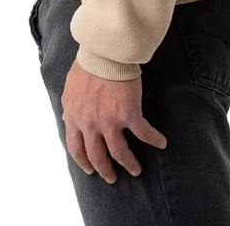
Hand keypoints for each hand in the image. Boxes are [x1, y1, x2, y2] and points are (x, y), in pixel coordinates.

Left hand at [60, 58, 167, 182]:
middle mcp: (91, 124)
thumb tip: (68, 119)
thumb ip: (70, 107)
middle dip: (105, 170)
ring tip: (135, 170)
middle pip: (97, 156)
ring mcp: (110, 121)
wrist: (105, 52)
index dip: (83, 161)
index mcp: (75, 118)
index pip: (76, 148)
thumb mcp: (71, 89)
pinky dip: (154, 140)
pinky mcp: (129, 114)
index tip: (89, 169)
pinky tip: (161, 143)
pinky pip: (143, 133)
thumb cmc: (88, 65)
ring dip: (128, 164)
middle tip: (111, 177)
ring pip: (119, 152)